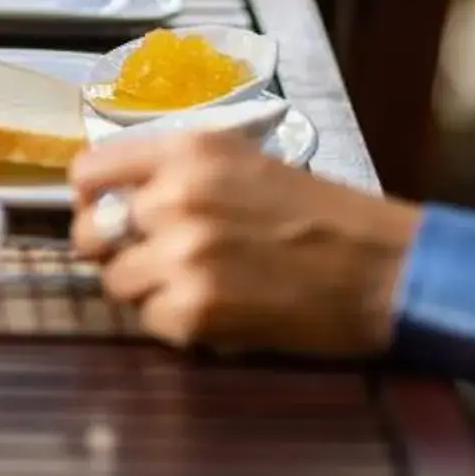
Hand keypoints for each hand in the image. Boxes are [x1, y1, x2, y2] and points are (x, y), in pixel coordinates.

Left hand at [66, 130, 420, 358]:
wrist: (385, 269)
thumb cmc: (324, 217)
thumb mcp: (245, 163)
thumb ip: (177, 171)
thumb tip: (112, 195)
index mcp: (188, 150)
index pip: (89, 170)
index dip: (90, 198)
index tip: (101, 211)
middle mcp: (176, 196)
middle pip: (90, 232)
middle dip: (113, 250)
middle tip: (148, 259)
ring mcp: (183, 254)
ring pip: (116, 282)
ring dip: (145, 290)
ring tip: (192, 286)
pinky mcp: (196, 309)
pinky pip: (149, 322)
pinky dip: (175, 324)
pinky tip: (215, 312)